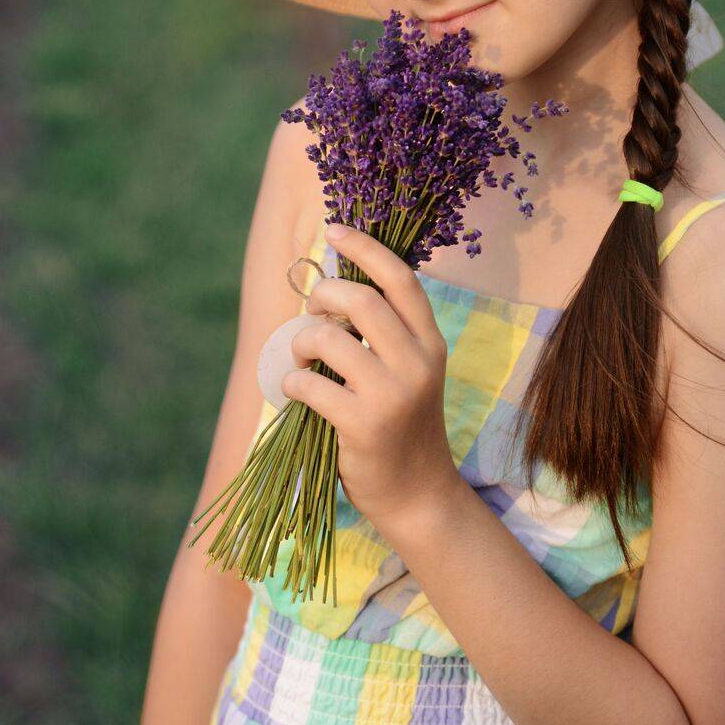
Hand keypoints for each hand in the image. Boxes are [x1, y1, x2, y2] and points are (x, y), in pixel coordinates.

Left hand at [284, 222, 461, 542]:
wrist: (417, 494)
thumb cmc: (401, 425)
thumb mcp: (408, 372)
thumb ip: (383, 334)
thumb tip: (329, 291)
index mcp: (431, 342)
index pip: (401, 279)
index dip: (365, 249)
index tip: (335, 231)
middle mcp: (419, 363)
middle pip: (362, 301)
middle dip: (323, 295)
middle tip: (311, 309)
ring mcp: (393, 395)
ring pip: (331, 340)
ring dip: (303, 342)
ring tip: (303, 358)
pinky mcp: (364, 425)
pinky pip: (310, 384)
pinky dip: (293, 382)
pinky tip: (299, 392)